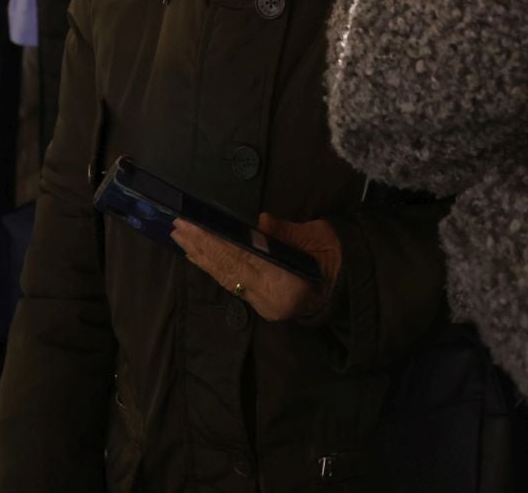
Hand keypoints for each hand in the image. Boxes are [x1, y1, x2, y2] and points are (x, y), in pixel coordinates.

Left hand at [172, 214, 340, 322]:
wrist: (349, 287)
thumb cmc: (337, 257)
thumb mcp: (318, 238)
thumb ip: (286, 233)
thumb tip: (261, 221)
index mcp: (287, 284)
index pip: (243, 260)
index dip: (216, 241)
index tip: (195, 225)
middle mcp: (270, 300)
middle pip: (229, 270)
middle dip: (201, 247)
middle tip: (178, 226)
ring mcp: (264, 307)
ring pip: (226, 279)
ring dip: (201, 257)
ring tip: (180, 238)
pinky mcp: (260, 306)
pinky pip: (232, 284)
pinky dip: (213, 268)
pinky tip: (196, 256)